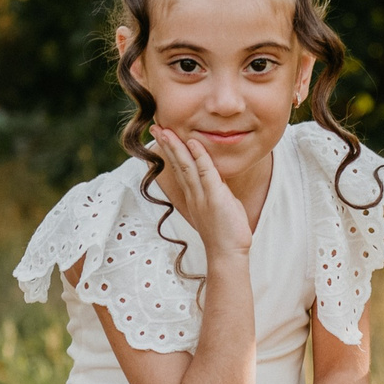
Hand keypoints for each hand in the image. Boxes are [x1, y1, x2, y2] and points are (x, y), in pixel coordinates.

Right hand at [150, 126, 252, 261]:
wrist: (227, 254)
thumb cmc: (226, 233)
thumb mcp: (220, 206)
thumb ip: (217, 191)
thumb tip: (218, 179)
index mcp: (193, 197)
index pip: (180, 169)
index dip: (171, 152)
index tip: (163, 137)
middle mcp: (193, 195)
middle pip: (177, 165)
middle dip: (166, 145)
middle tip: (155, 128)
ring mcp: (202, 196)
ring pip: (186, 166)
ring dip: (176, 146)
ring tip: (165, 130)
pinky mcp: (215, 198)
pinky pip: (206, 173)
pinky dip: (199, 157)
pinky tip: (193, 143)